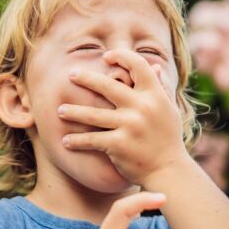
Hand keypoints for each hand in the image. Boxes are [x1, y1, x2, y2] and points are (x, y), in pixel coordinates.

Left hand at [59, 49, 189, 185]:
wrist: (168, 171)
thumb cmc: (167, 138)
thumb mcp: (168, 110)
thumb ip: (161, 88)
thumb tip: (155, 66)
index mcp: (155, 95)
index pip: (138, 65)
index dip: (122, 57)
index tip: (106, 56)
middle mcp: (142, 107)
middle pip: (108, 86)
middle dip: (86, 78)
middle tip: (70, 74)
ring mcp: (130, 126)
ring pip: (93, 114)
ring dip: (74, 112)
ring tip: (60, 110)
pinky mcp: (119, 145)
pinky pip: (92, 139)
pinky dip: (77, 141)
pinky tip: (65, 141)